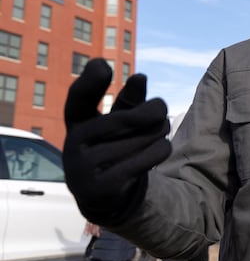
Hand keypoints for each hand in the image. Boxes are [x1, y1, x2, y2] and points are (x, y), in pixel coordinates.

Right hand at [63, 58, 171, 224]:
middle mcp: (74, 144)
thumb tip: (140, 78)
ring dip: (160, 132)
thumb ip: (129, 100)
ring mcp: (84, 169)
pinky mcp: (103, 188)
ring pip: (142, 139)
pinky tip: (161, 148)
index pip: (79, 98)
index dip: (89, 82)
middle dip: (154, 111)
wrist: (105, 194)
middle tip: (163, 111)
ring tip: (160, 133)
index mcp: (76, 122)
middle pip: (127, 118)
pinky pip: (147, 158)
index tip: (104, 66)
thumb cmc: (115, 145)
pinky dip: (162, 149)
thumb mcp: (119, 121)